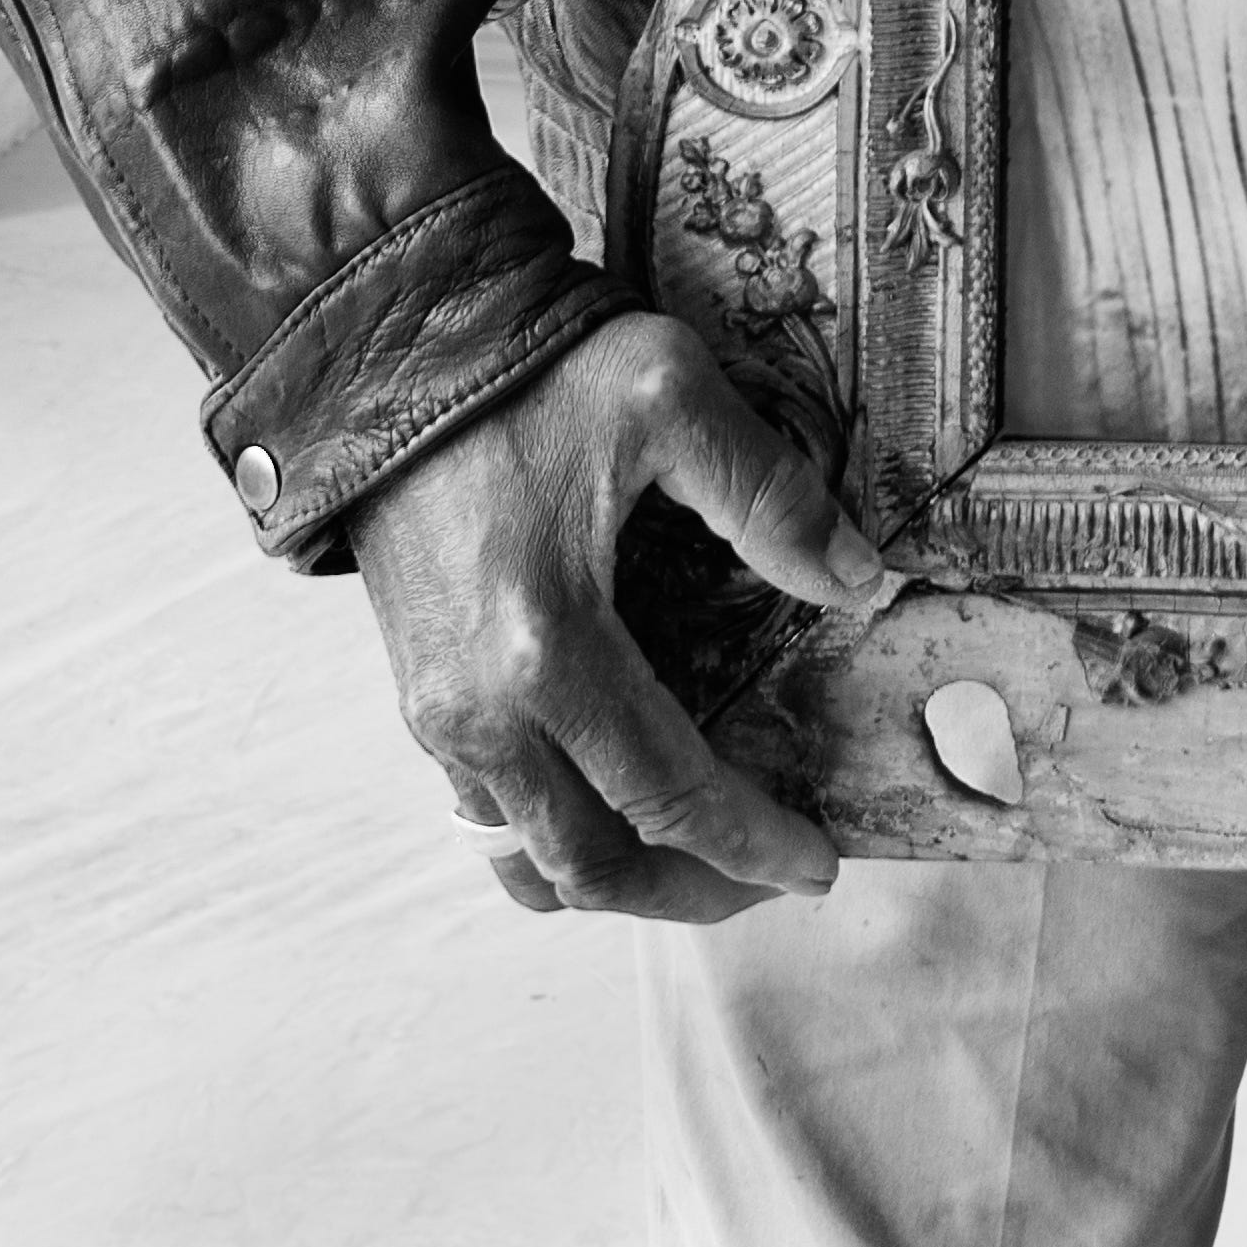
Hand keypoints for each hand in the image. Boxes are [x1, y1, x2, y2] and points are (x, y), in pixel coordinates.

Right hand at [346, 309, 892, 922]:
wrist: (386, 356)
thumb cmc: (526, 373)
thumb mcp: (669, 398)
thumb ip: (770, 495)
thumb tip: (860, 581)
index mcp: (549, 647)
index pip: (669, 791)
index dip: (750, 842)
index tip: (821, 864)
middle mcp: (481, 708)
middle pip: (593, 863)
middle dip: (690, 890)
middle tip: (770, 876)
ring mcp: (437, 713)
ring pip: (529, 857)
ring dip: (619, 878)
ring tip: (700, 859)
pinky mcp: (418, 698)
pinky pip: (488, 814)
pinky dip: (556, 838)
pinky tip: (616, 805)